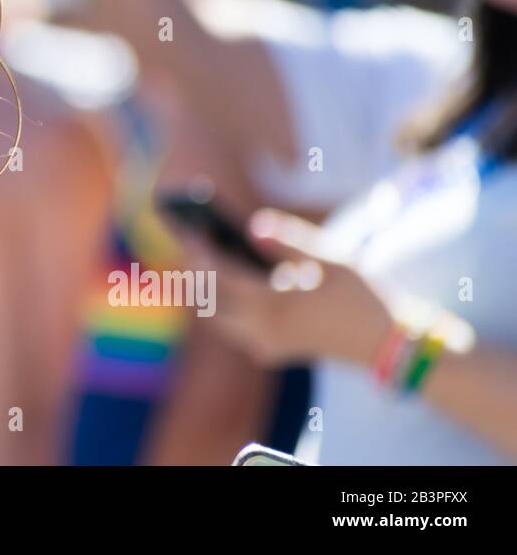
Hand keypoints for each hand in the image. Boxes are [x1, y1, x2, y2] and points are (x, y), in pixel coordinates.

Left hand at [182, 209, 395, 367]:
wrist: (386, 344)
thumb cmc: (360, 295)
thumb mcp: (329, 259)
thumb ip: (288, 240)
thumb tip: (252, 224)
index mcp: (273, 305)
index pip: (220, 277)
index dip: (202, 252)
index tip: (190, 230)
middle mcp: (262, 330)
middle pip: (210, 300)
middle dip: (197, 271)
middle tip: (191, 242)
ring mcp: (265, 345)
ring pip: (218, 318)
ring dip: (207, 291)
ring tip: (202, 259)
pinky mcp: (272, 352)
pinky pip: (234, 329)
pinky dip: (224, 307)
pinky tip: (226, 283)